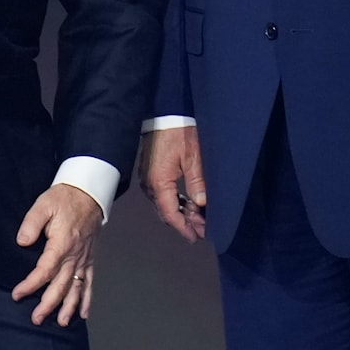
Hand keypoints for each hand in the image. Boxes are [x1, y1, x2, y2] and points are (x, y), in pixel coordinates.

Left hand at [11, 183, 102, 325]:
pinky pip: (89, 282)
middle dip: (49, 304)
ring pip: (76, 287)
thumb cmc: (64, 198)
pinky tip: (83, 313)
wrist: (88, 193)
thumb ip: (31, 223)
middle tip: (36, 318)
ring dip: (69, 307)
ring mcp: (83, 258)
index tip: (17, 294)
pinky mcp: (89, 258)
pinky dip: (87, 298)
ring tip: (61, 322)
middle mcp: (74, 254)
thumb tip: (22, 242)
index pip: (45, 269)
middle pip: (61, 285)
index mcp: (62, 243)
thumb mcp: (44, 204)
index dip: (31, 284)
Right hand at [137, 125, 206, 241]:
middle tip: (202, 229)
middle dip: (184, 222)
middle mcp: (149, 184)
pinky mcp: (149, 172)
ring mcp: (147, 178)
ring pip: (163, 204)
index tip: (196, 237)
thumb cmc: (178, 132)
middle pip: (166, 212)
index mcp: (159, 183)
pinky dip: (174, 201)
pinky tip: (187, 203)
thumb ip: (197, 183)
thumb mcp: (193, 158)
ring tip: (198, 218)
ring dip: (180, 212)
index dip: (184, 228)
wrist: (164, 113)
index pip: (171, 214)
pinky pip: (160, 194)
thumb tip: (202, 205)